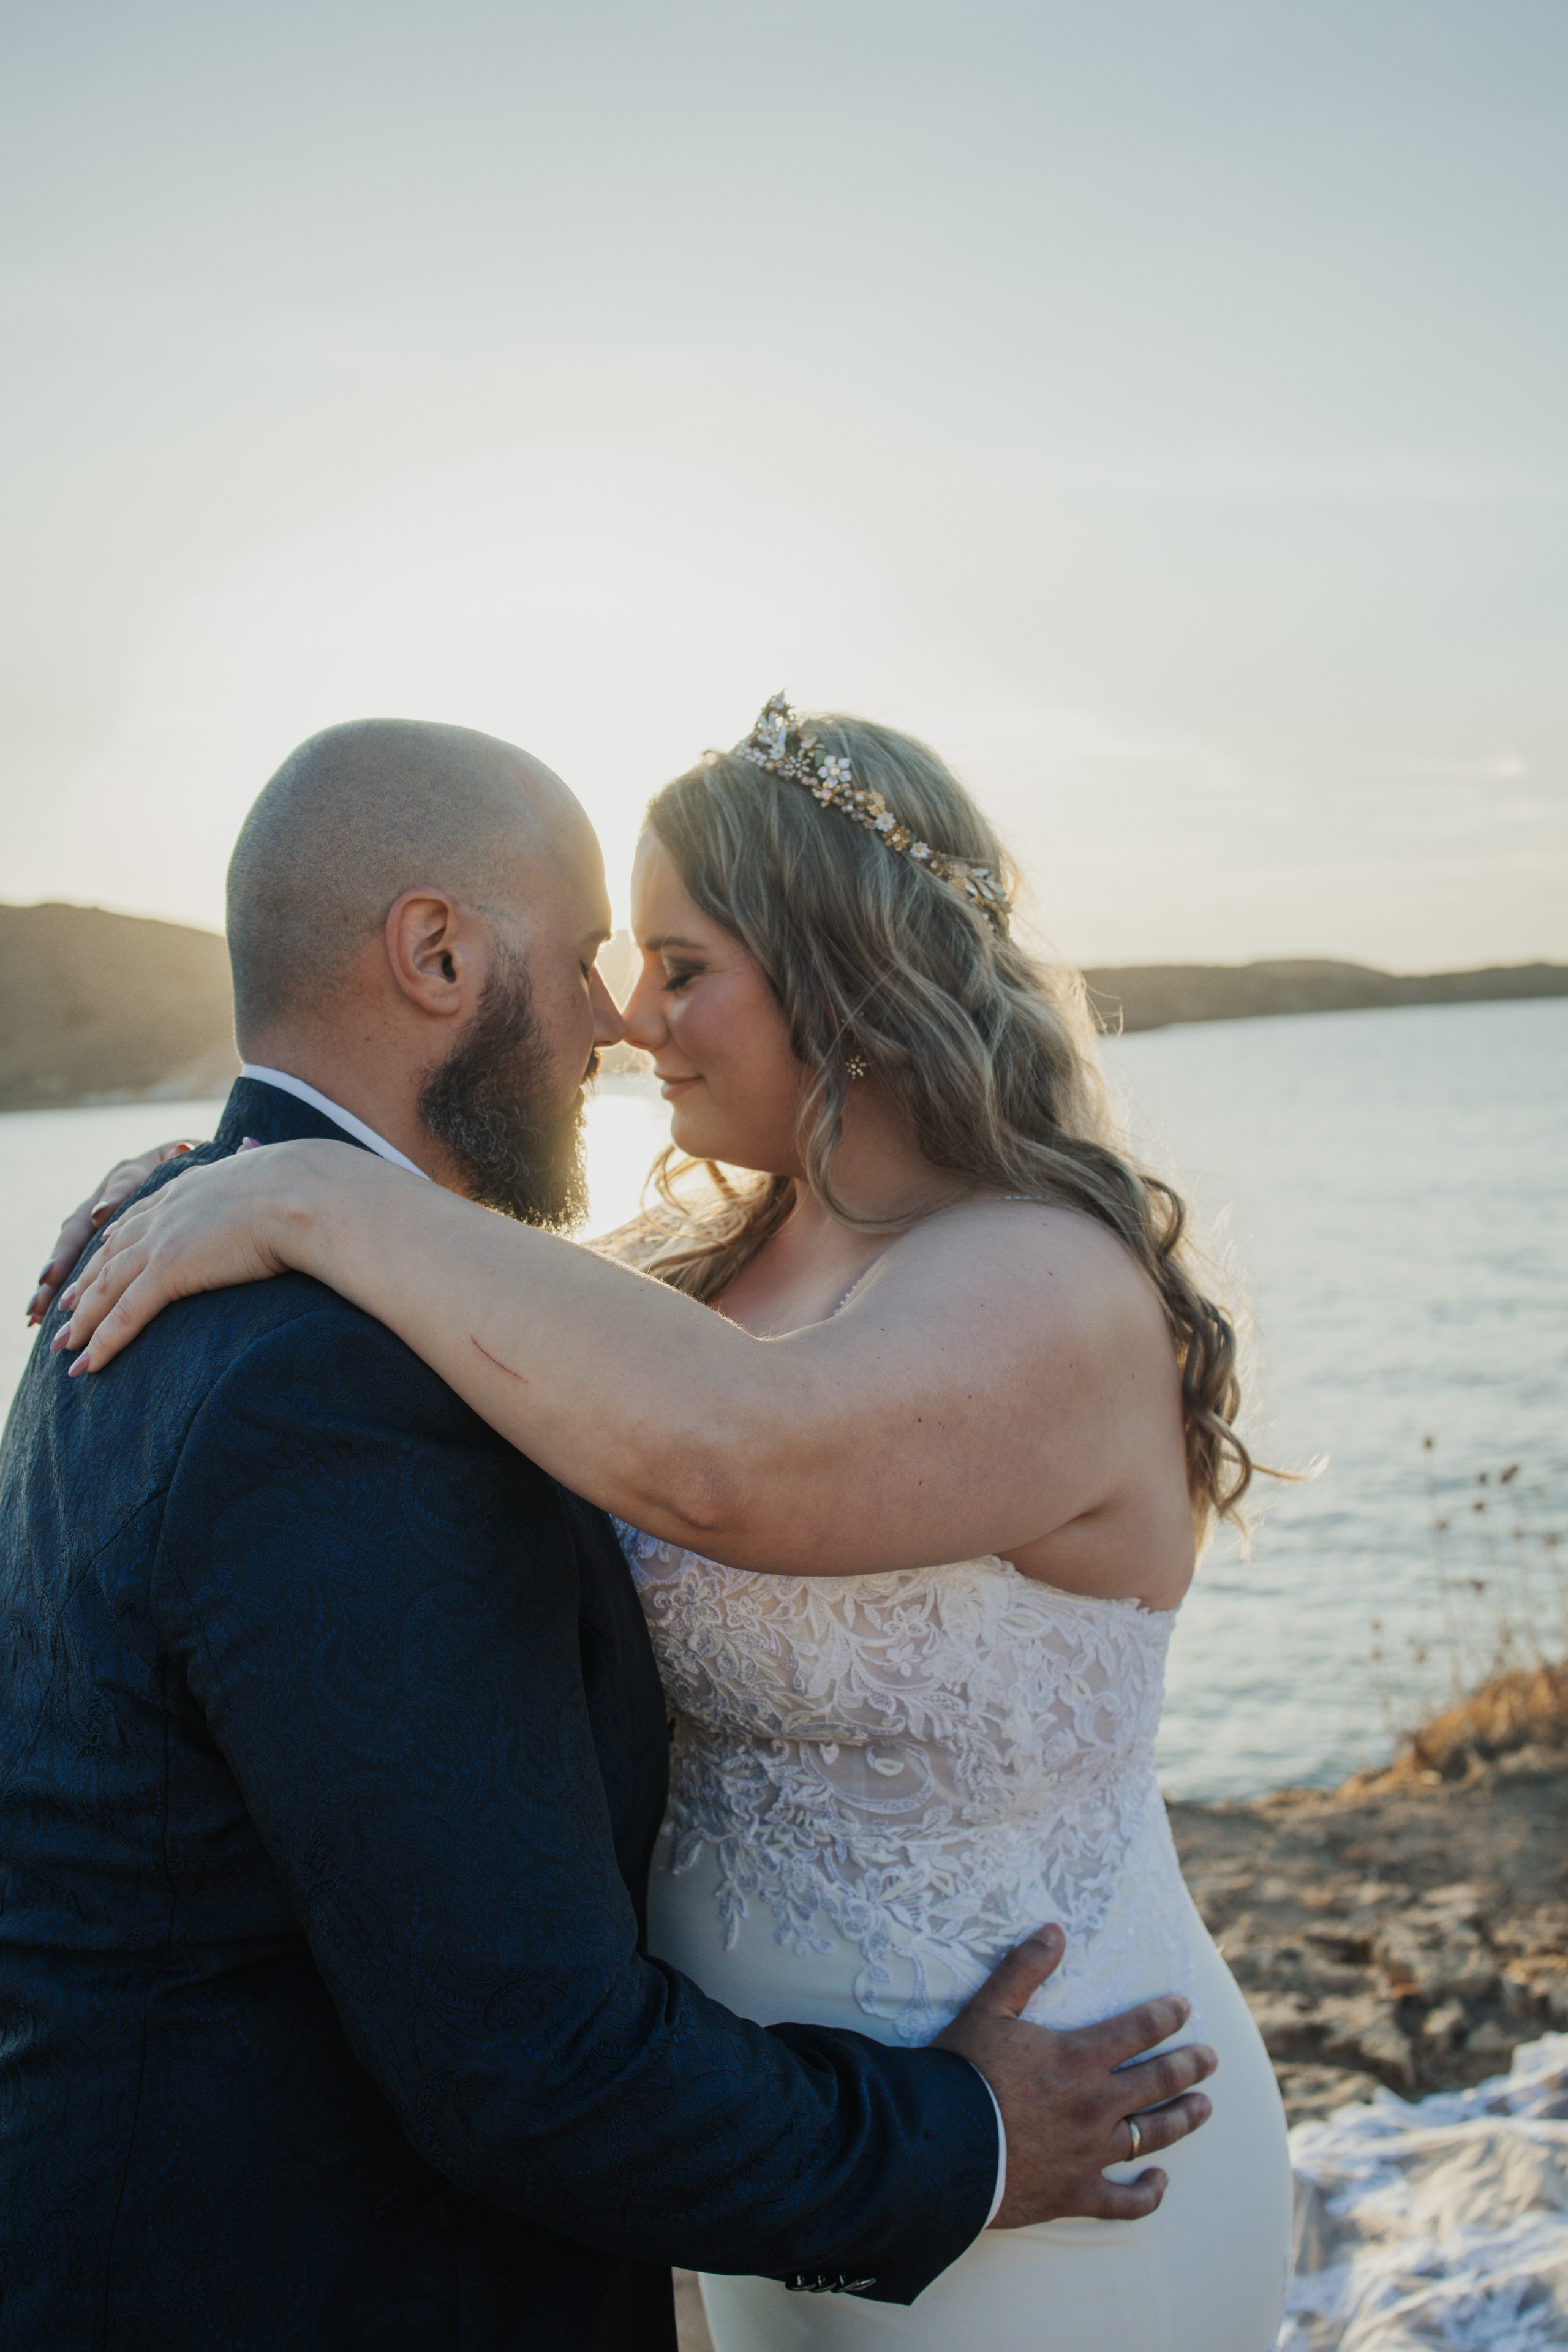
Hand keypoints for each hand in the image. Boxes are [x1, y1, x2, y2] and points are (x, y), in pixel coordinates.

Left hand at [50, 1142, 325, 1373]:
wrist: (309, 1192)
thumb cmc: (310, 1187)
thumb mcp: (272, 1170)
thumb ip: (256, 1163)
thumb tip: (258, 1147)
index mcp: (193, 1186)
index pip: (141, 1216)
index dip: (116, 1241)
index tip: (100, 1256)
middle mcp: (169, 1210)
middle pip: (112, 1251)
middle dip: (85, 1282)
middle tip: (64, 1308)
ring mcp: (165, 1240)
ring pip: (107, 1285)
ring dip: (83, 1319)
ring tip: (65, 1345)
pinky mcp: (170, 1270)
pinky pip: (125, 1313)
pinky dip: (102, 1341)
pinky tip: (88, 1364)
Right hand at [936, 1925, 1215, 2226]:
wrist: (941, 2146)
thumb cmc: (963, 2073)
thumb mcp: (988, 2009)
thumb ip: (1024, 1968)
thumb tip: (1055, 1930)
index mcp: (1079, 2057)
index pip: (1138, 2029)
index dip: (1165, 2015)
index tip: (1186, 2007)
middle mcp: (1096, 2104)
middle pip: (1158, 2081)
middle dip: (1189, 2065)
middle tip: (1211, 2058)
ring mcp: (1091, 2152)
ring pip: (1153, 2135)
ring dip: (1183, 2118)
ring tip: (1204, 2107)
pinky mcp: (1077, 2193)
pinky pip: (1125, 2202)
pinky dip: (1147, 2195)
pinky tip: (1160, 2184)